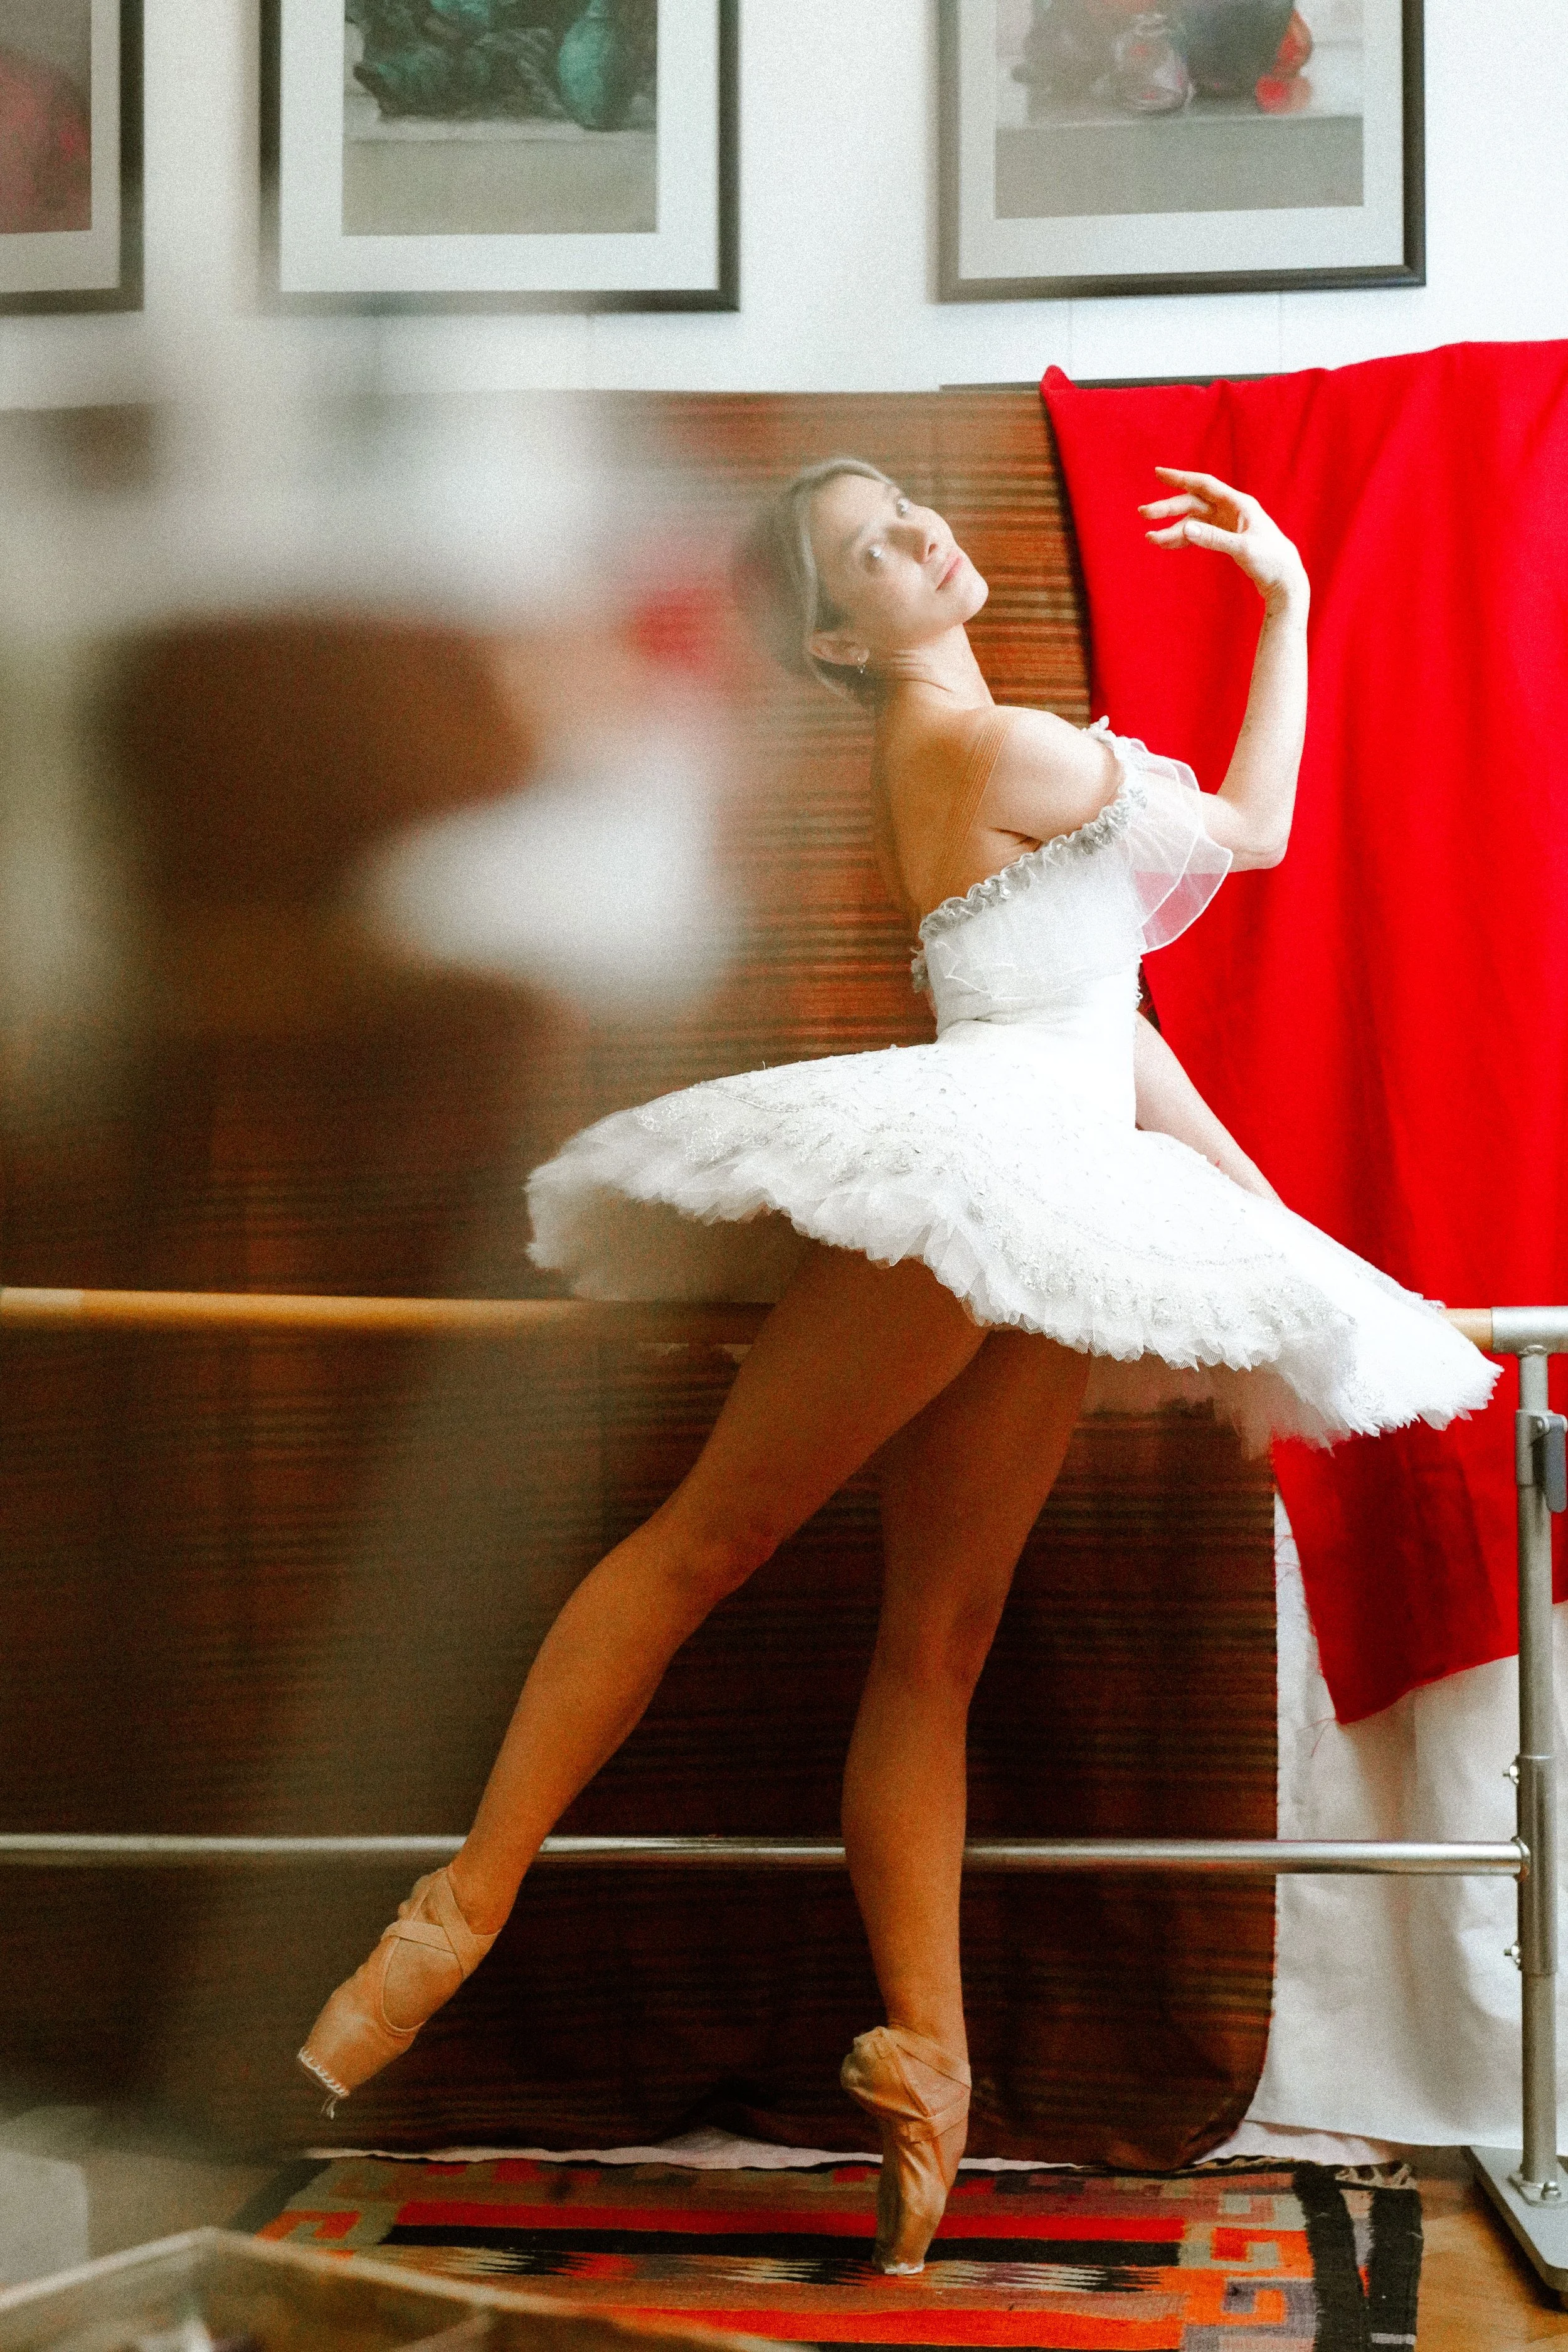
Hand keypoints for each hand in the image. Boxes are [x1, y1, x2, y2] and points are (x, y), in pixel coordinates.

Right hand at [1140, 468, 1307, 612]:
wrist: (1285, 580)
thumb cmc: (1271, 561)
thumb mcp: (1243, 550)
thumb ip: (1214, 539)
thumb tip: (1186, 529)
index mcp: (1239, 504)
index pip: (1203, 484)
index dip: (1180, 478)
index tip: (1158, 473)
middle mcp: (1232, 510)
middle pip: (1193, 504)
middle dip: (1168, 508)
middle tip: (1143, 514)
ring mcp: (1227, 525)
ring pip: (1193, 522)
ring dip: (1172, 529)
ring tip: (1151, 539)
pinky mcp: (1225, 539)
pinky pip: (1198, 535)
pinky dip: (1183, 539)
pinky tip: (1166, 545)